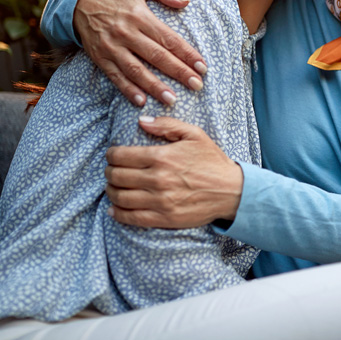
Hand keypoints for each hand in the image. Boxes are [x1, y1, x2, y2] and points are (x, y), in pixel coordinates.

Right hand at [73, 0, 206, 105]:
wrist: (79, 2)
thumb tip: (187, 1)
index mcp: (140, 15)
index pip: (168, 38)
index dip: (187, 53)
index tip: (202, 66)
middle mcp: (126, 33)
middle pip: (156, 56)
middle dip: (178, 72)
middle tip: (197, 85)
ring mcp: (112, 47)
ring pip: (136, 70)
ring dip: (154, 86)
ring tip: (172, 99)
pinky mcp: (100, 58)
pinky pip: (115, 76)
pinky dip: (128, 90)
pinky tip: (141, 101)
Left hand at [105, 116, 243, 228]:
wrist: (231, 191)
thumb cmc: (212, 161)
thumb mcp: (194, 134)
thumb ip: (167, 125)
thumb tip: (141, 121)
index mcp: (162, 156)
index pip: (121, 156)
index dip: (111, 154)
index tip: (112, 155)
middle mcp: (158, 179)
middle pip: (117, 177)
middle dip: (109, 172)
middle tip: (111, 170)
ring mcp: (160, 201)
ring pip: (120, 197)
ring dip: (111, 191)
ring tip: (113, 187)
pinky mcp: (164, 218)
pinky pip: (131, 218)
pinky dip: (117, 214)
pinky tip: (114, 209)